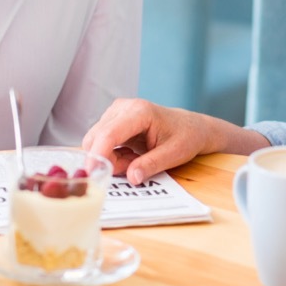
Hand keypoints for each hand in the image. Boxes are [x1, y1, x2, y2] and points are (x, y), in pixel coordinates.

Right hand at [83, 98, 265, 184]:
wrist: (192, 127)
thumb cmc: (186, 137)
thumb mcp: (174, 154)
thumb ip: (151, 165)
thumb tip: (131, 178)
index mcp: (139, 112)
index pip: (109, 133)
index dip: (98, 154)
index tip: (93, 174)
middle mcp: (123, 108)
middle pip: (97, 138)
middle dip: (107, 160)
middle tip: (131, 170)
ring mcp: (116, 112)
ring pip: (97, 142)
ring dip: (111, 159)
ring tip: (136, 161)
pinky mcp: (114, 121)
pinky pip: (102, 143)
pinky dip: (113, 156)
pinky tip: (132, 156)